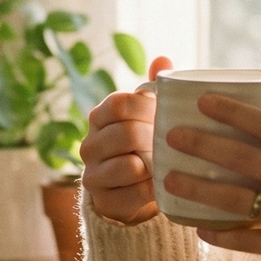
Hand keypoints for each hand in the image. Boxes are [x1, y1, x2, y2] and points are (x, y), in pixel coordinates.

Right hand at [81, 55, 172, 224]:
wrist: (134, 191)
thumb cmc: (145, 144)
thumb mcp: (148, 115)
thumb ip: (153, 89)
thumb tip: (162, 60)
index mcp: (100, 117)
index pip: (119, 104)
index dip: (146, 108)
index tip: (163, 114)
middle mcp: (89, 144)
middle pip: (127, 133)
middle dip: (155, 138)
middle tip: (171, 143)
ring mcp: (92, 174)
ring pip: (130, 165)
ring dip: (154, 165)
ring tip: (164, 164)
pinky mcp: (103, 201)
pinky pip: (135, 192)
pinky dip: (153, 189)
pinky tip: (160, 185)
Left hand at [164, 95, 260, 257]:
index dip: (234, 112)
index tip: (203, 100)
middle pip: (244, 160)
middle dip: (204, 145)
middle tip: (173, 135)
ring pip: (236, 201)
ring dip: (198, 189)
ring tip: (170, 178)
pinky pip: (244, 241)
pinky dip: (218, 234)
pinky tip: (197, 226)